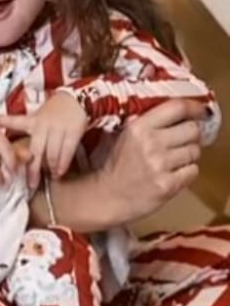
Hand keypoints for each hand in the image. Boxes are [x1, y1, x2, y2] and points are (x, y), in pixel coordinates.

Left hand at [0, 93, 87, 192]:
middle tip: (30, 185)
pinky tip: (59, 172)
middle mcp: (42, 126)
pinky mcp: (72, 132)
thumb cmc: (53, 113)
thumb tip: (14, 153)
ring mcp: (57, 129)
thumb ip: (25, 132)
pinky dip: (62, 165)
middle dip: (32, 170)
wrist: (75, 100)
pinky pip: (66, 152)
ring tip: (49, 177)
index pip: (12, 121)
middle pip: (35, 152)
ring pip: (51, 154)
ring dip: (50, 168)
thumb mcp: (36, 118)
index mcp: (31, 121)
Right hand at [97, 98, 205, 224]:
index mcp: (138, 127)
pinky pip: (193, 171)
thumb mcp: (121, 136)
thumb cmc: (113, 167)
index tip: (201, 112)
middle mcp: (150, 143)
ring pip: (195, 151)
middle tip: (182, 142)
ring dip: (188, 156)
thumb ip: (144, 122)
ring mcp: (159, 165)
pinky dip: (186, 173)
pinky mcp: (167, 185)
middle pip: (192, 130)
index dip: (195, 108)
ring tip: (172, 161)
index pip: (177, 107)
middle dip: (191, 136)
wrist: (103, 198)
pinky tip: (172, 175)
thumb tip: (171, 111)